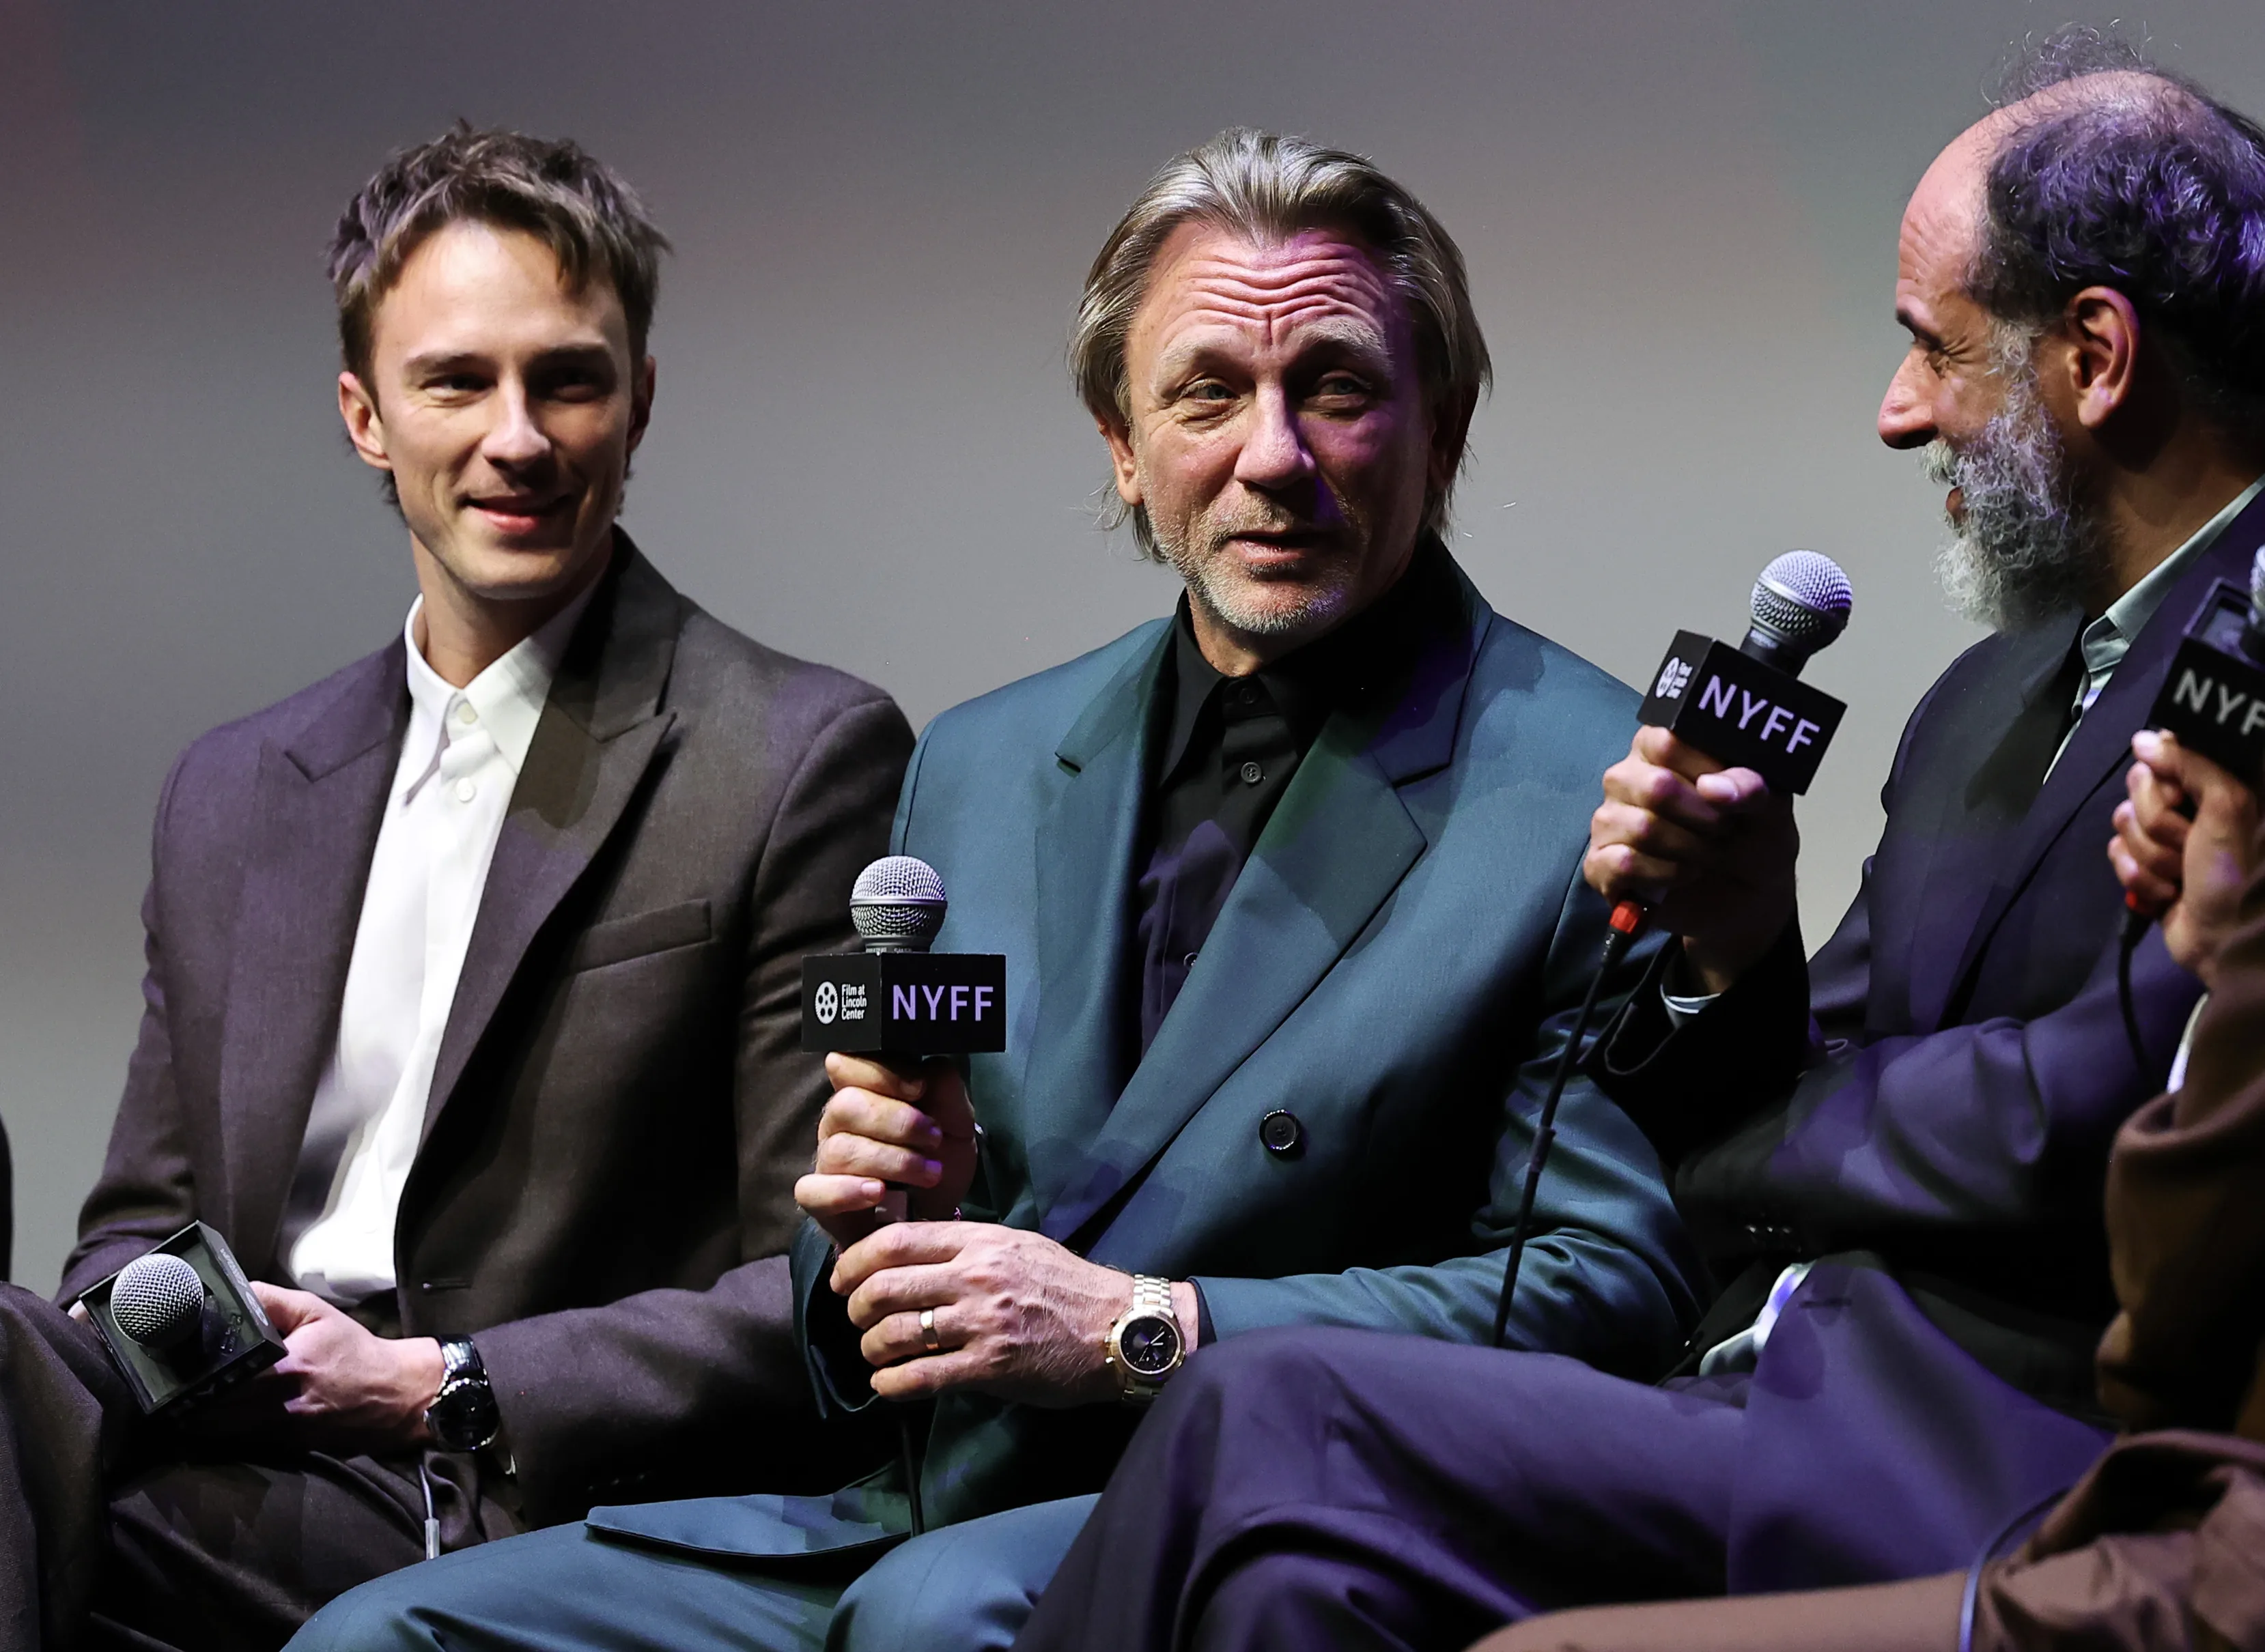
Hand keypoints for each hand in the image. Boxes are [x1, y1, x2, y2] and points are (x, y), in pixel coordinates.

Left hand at [187, 1284, 441, 1450]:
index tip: (170, 1367)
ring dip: (197, 1420)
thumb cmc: (352, 1350)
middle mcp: (279, 1405)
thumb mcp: (316, 1312)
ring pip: (220, 1432)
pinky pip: (239, 1443)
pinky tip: (209, 1420)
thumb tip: (229, 1293)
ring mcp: (281, 1432)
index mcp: (286, 1367)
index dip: (192, 1376)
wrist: (393, 1395)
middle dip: (186, 1400)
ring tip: (180, 1403)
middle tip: (165, 1387)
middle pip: (213, 1410)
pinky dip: (220, 1433)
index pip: (223, 1376)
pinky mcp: (284, 1449)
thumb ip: (270, 1300)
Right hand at [796, 1055, 979, 1247]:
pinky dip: (845, 1191)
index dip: (880, 1072)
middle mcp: (839, 1123)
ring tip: (929, 1173)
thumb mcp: (957, 1120)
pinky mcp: (820, 1200)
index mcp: (866, 1092)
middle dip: (897, 1121)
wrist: (938, 1212)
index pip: (848, 1064)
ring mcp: (827, 1161)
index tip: (920, 1088)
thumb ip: (945, 1088)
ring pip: (839, 1148)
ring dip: (892, 1160)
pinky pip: (812, 1190)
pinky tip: (878, 1192)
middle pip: (845, 1105)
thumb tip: (929, 1067)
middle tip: (934, 1139)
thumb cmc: (939, 1157)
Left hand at [831, 1221, 1196, 1406]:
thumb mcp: (1018, 1246)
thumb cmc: (1067, 1286)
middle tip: (858, 1321)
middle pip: (885, 1286)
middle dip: (857, 1309)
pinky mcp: (991, 1366)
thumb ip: (968, 1246)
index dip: (855, 1261)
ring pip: (895, 1333)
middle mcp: (976, 1276)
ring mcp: (983, 1322)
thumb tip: (913, 1251)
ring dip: (871, 1350)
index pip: (895, 1240)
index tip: (844, 1280)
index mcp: (980, 1242)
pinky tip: (888, 1387)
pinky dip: (892, 1385)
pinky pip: (921, 1377)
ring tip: (875, 1356)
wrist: (1120, 1328)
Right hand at [1583, 726, 1797, 992]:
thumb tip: (1713, 788)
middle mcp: (1627, 777)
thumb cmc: (1752, 838)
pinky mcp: (1600, 863)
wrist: (1746, 898)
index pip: (1667, 740)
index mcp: (1662, 748)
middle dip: (1705, 818)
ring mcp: (1609, 820)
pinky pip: (1623, 863)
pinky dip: (1665, 874)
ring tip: (1708, 856)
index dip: (1706, 769)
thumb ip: (1752, 788)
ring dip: (1691, 850)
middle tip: (1726, 831)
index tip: (1733, 793)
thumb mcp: (1770, 810)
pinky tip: (1682, 876)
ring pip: (1642, 828)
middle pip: (1655, 786)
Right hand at [2109, 730, 2258, 987]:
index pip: (2173, 748)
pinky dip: (2138, 876)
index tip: (2178, 794)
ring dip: (2150, 855)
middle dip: (2158, 822)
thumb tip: (2142, 740)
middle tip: (2187, 843)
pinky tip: (2164, 891)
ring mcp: (2170, 834)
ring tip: (2179, 876)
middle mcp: (2195, 802)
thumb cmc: (2236, 873)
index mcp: (2223, 783)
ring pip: (2125, 820)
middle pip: (2142, 784)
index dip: (2167, 770)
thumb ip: (2190, 763)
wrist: (2226, 942)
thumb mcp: (2229, 807)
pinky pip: (2117, 852)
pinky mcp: (2148, 863)